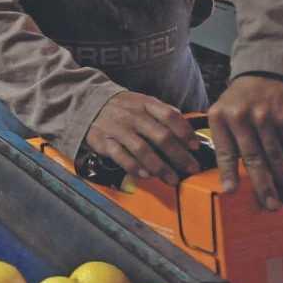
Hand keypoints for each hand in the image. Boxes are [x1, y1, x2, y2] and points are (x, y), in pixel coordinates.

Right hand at [85, 92, 200, 185]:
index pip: (170, 116)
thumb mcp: (142, 103)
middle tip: (191, 169)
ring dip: (160, 167)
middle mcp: (133, 115)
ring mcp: (118, 128)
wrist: (87, 104)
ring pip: (142, 150)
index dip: (185, 132)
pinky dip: (134, 167)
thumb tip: (189, 134)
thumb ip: (163, 115)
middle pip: (161, 136)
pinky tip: (145, 176)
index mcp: (145, 104)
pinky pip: (121, 156)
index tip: (195, 147)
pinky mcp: (103, 141)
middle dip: (179, 156)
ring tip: (172, 179)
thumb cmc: (123, 108)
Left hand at [208, 76, 282, 210]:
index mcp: (219, 117)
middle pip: (253, 157)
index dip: (228, 172)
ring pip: (275, 155)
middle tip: (270, 205)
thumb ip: (224, 139)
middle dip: (263, 184)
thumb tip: (227, 176)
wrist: (265, 74)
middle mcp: (241, 117)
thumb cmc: (240, 101)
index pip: (225, 151)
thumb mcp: (222, 112)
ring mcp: (265, 116)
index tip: (230, 191)